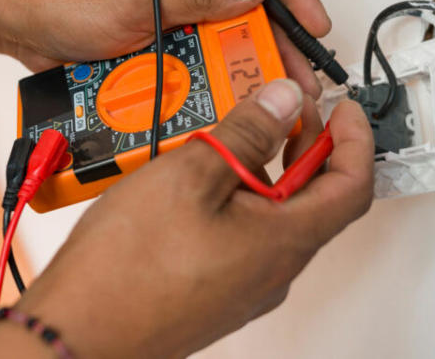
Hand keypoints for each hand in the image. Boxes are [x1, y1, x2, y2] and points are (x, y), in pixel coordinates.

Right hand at [0, 80, 372, 356]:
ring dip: (264, 171)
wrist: (78, 332)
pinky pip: (243, 236)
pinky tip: (197, 180)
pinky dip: (236, 198)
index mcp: (284, 240)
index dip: (356, 140)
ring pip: (274, 217)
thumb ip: (246, 133)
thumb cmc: (128, 268)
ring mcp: (244, 285)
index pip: (352, 185)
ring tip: (228, 136)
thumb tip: (282, 103)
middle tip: (282, 110)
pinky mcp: (214, 290)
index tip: (344, 110)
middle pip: (314, 200)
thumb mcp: (192, 174)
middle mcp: (273, 269)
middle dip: (305, 147)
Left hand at [5, 0, 331, 96]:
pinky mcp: (155, 59)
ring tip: (267, 105)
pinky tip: (222, 113)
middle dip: (277, 49)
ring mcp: (170, 28)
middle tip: (299, 83)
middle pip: (247, 19)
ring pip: (222, 53)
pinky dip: (207, 93)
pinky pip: (191, 76)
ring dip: (244, 77)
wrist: (21, 29)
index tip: (317, 27)